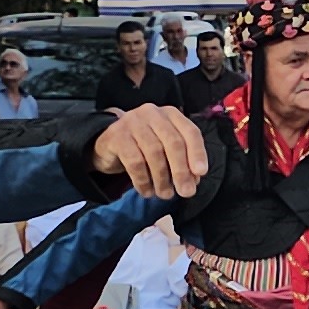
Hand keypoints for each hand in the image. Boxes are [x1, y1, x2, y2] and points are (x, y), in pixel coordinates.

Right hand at [92, 105, 209, 196]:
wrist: (108, 143)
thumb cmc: (143, 147)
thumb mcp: (165, 149)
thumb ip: (182, 160)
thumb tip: (193, 180)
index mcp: (170, 115)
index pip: (190, 132)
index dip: (197, 153)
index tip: (201, 173)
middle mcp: (152, 113)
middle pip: (173, 142)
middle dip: (181, 171)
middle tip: (186, 192)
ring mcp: (133, 122)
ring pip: (154, 153)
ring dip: (162, 179)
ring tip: (165, 194)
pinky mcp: (116, 136)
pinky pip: (135, 162)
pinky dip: (143, 181)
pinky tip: (147, 191)